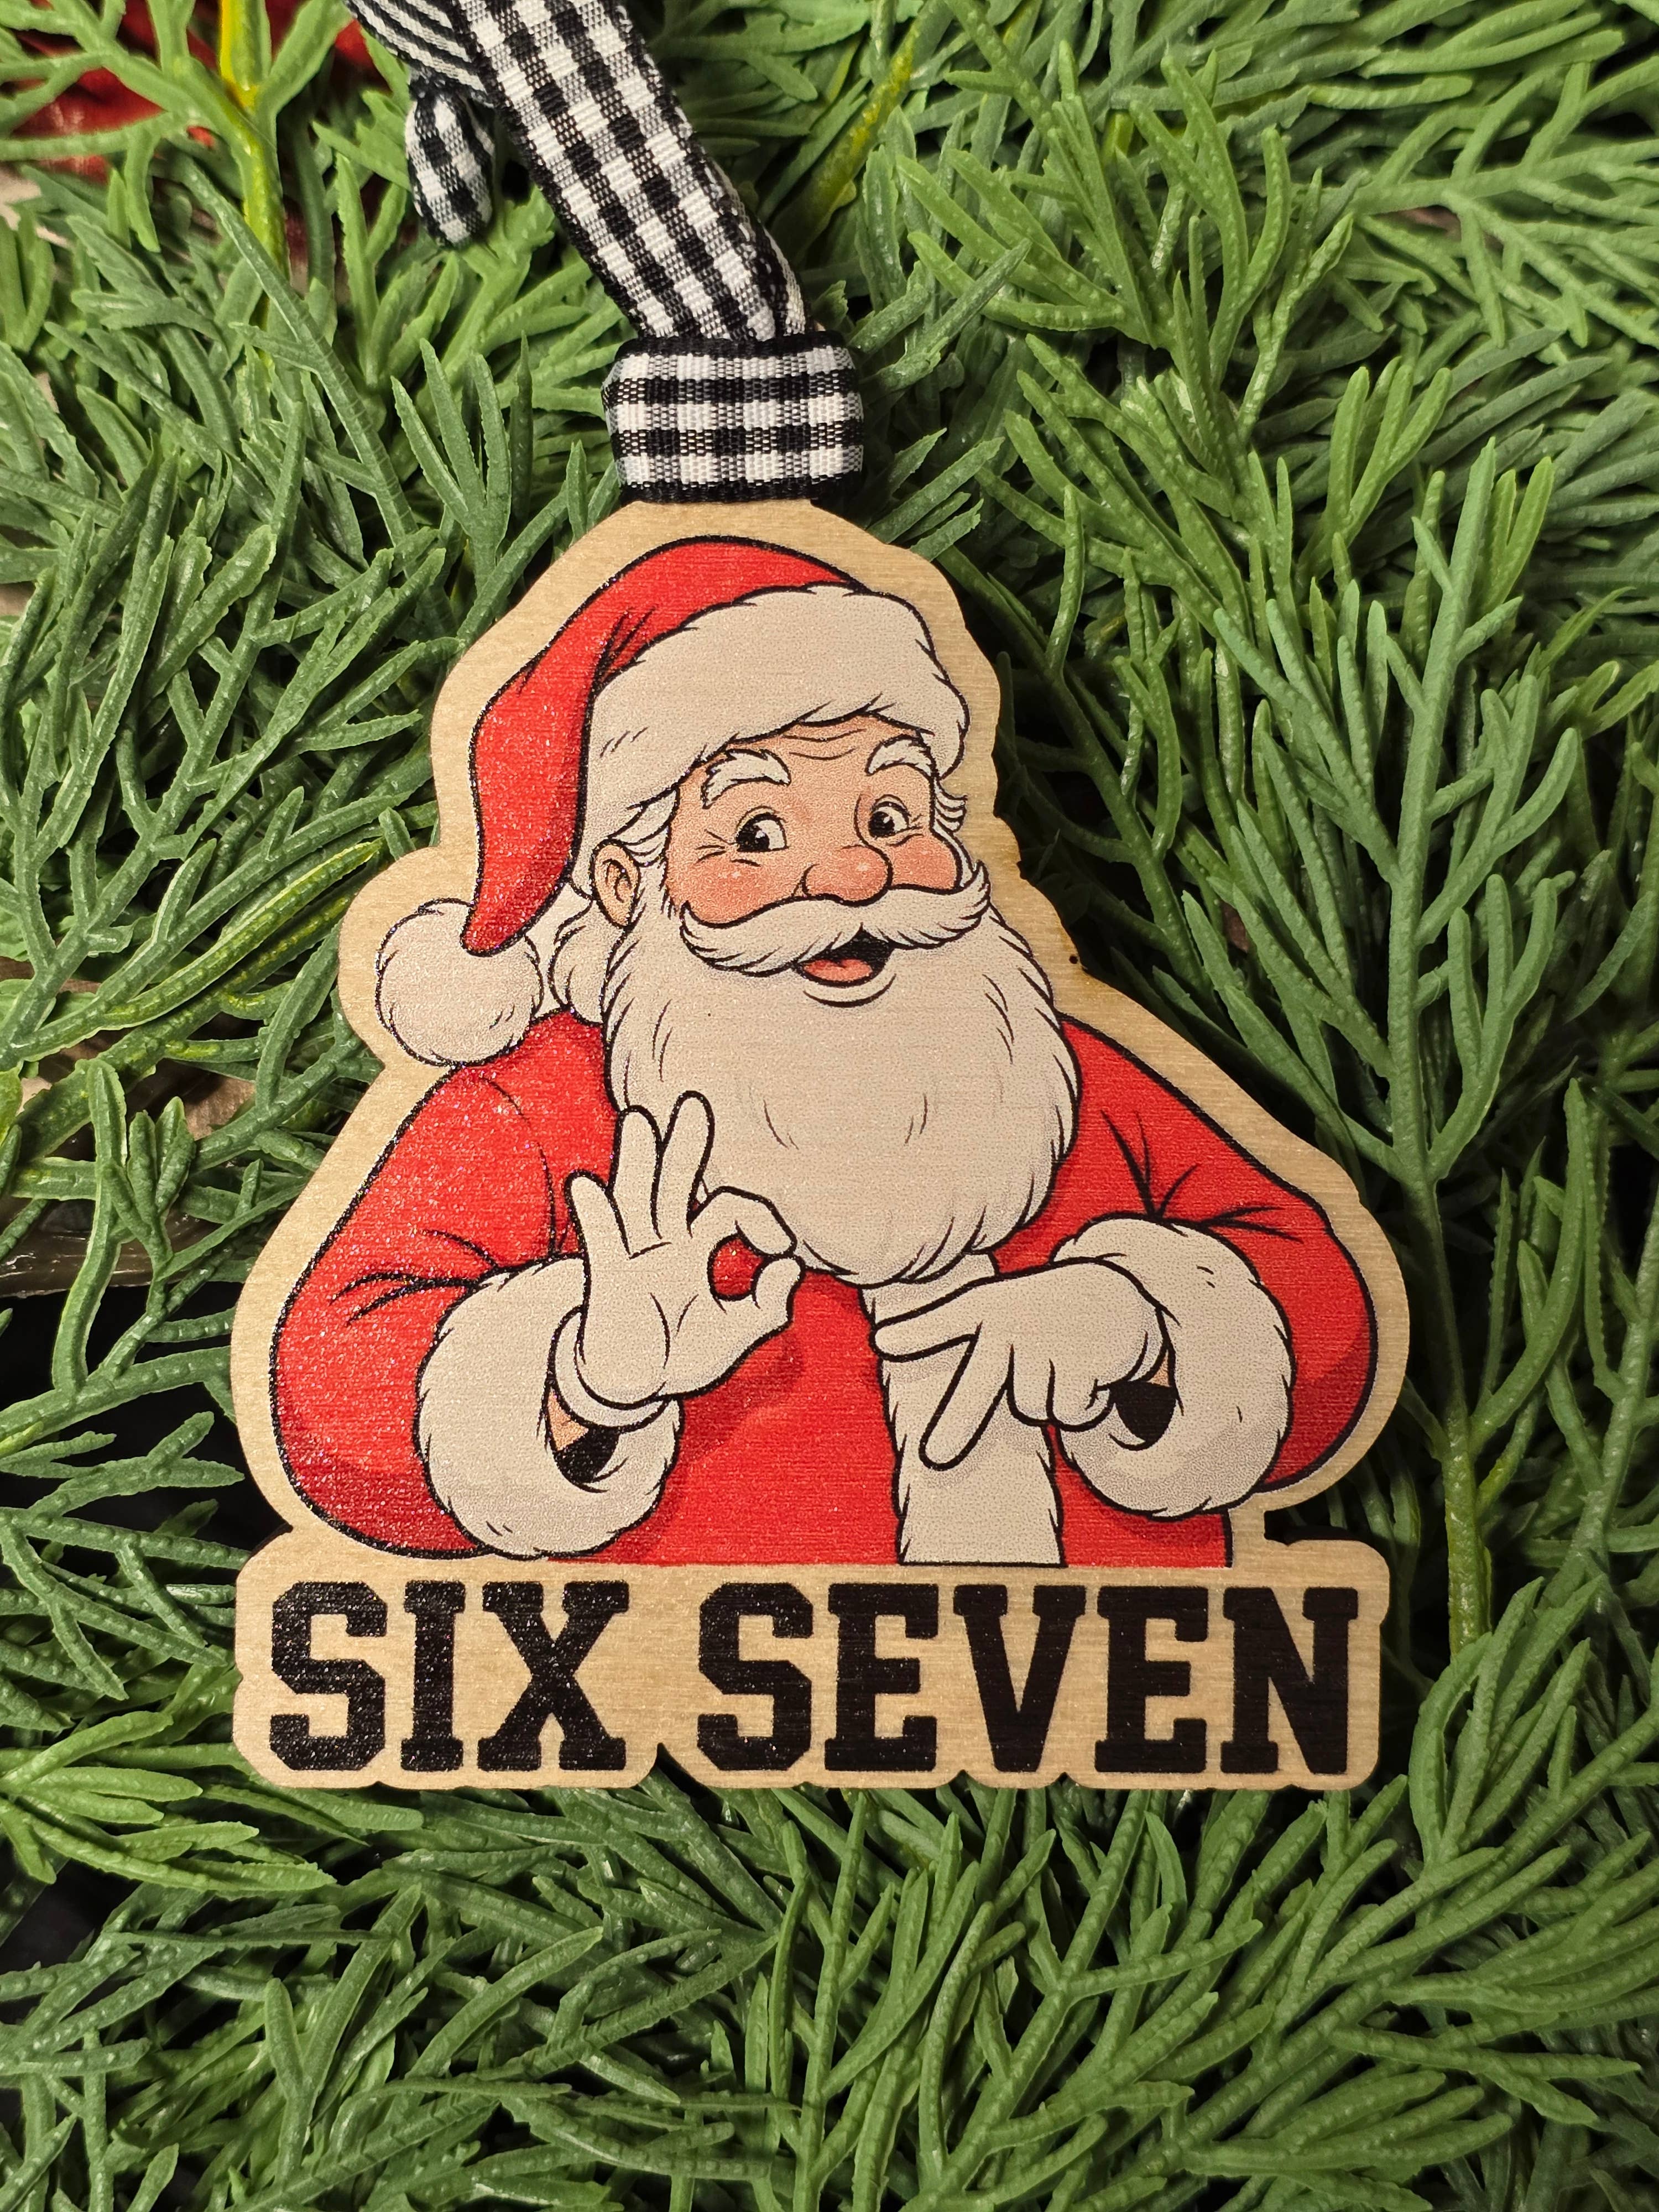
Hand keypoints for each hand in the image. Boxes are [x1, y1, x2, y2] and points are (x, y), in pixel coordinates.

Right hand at [565, 1095, 800, 1414]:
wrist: (637, 1389)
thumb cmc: (681, 1352)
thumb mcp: (736, 1333)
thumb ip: (768, 1303)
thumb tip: (790, 1265)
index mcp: (694, 1248)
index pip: (729, 1209)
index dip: (760, 1217)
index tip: (781, 1246)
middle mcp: (662, 1243)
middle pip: (674, 1183)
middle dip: (684, 1144)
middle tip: (694, 1102)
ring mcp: (633, 1258)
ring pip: (637, 1199)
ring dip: (638, 1160)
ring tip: (639, 1120)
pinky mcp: (610, 1282)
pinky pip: (601, 1243)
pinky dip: (596, 1216)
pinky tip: (587, 1184)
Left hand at [872, 1260, 1163, 1468]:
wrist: (1112, 1297)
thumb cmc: (1033, 1314)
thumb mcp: (989, 1313)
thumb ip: (936, 1329)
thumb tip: (879, 1341)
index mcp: (983, 1309)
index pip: (947, 1320)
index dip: (915, 1333)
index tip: (883, 1343)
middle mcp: (1015, 1323)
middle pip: (982, 1382)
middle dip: (957, 1424)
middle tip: (934, 1456)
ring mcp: (1051, 1343)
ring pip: (1034, 1408)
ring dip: (1049, 1398)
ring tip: (1059, 1365)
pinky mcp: (1087, 1362)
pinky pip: (1072, 1412)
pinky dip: (1082, 1403)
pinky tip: (1087, 1373)